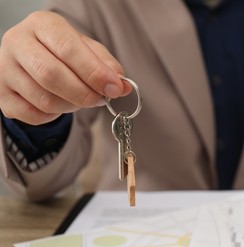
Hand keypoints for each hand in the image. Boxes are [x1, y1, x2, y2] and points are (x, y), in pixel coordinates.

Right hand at [0, 11, 130, 124]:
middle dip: (84, 93)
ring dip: (71, 106)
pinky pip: (34, 116)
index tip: (115, 88)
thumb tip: (123, 86)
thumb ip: (106, 65)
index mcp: (42, 24)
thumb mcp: (87, 50)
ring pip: (45, 100)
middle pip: (52, 75)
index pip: (67, 48)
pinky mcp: (1, 95)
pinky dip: (54, 116)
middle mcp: (17, 42)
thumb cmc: (63, 52)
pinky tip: (60, 104)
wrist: (31, 58)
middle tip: (101, 100)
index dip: (94, 72)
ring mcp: (4, 70)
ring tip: (80, 98)